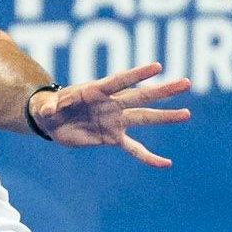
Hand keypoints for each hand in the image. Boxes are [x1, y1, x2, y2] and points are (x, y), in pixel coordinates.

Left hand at [31, 62, 191, 166]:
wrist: (51, 120)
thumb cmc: (49, 107)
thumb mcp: (45, 106)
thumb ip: (48, 107)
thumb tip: (47, 110)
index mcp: (96, 91)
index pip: (120, 81)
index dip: (137, 74)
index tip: (157, 67)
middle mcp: (111, 103)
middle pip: (140, 96)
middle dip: (162, 91)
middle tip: (185, 83)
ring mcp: (115, 120)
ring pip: (144, 117)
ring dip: (165, 117)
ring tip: (186, 114)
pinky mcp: (112, 137)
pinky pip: (133, 149)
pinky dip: (148, 157)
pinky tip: (165, 164)